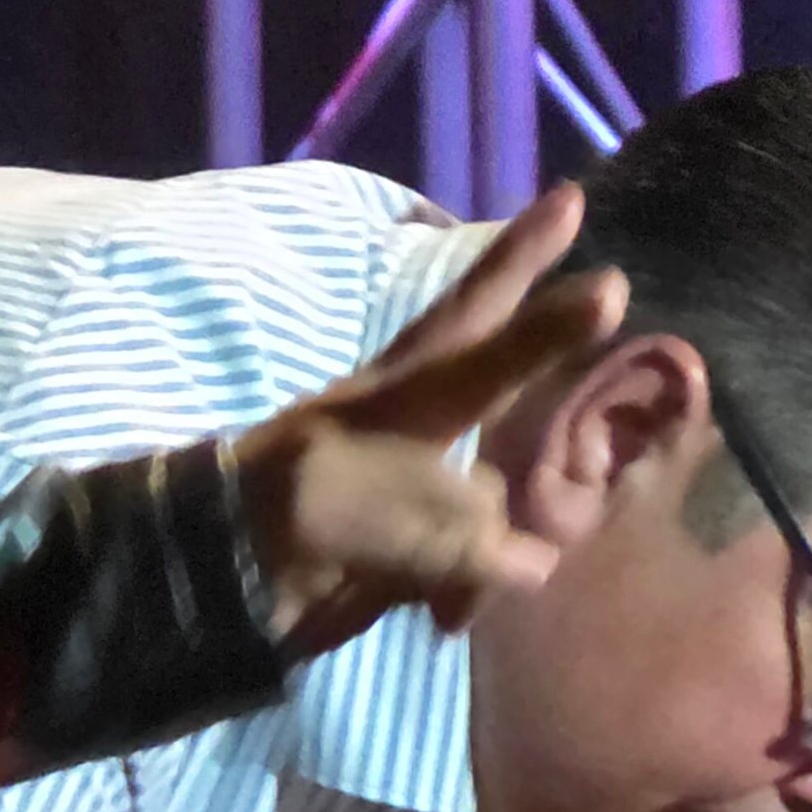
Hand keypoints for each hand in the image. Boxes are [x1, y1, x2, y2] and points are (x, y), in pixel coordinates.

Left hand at [233, 183, 626, 652]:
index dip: (548, 328)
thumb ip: (450, 537)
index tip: (613, 286)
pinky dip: (466, 586)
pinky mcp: (396, 541)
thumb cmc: (272, 529)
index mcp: (396, 401)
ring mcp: (402, 477)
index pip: (486, 351)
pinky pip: (463, 557)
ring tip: (503, 518)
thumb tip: (535, 562)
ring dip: (508, 496)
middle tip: (569, 196)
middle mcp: (407, 420)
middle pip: (478, 334)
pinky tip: (454, 615)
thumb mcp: (358, 519)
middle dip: (519, 269)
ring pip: (484, 472)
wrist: (198, 584)